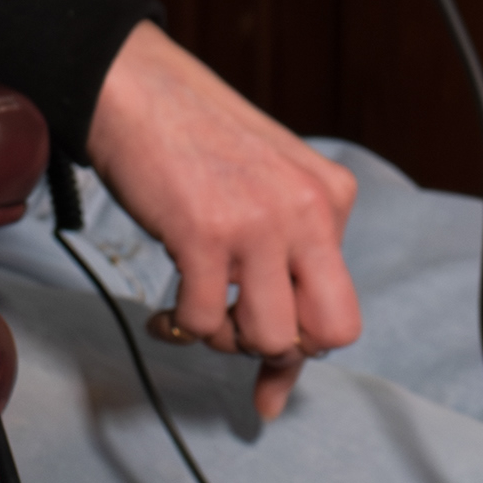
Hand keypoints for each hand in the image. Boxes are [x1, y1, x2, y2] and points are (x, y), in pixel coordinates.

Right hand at [85, 21, 362, 417]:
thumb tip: (275, 394)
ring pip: (269, 337)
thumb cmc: (196, 144)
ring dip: (224, 339)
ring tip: (196, 306)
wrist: (138, 87)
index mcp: (332, 198)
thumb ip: (285, 271)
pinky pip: (203, 322)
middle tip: (235, 329)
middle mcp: (309, 210)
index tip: (268, 373)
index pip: (343, 311)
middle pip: (330, 335)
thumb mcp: (266, 196)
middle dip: (281, 352)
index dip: (304, 347)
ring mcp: (260, 221)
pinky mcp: (205, 232)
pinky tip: (164, 309)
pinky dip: (180, 327)